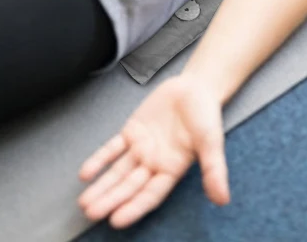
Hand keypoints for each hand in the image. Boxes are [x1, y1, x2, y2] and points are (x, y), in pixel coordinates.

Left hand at [77, 74, 229, 228]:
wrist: (196, 86)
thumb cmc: (206, 116)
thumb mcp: (212, 142)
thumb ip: (214, 170)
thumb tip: (223, 201)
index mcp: (171, 170)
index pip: (150, 194)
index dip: (134, 207)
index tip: (116, 220)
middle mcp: (153, 163)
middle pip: (128, 186)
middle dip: (110, 199)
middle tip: (91, 213)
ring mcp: (140, 147)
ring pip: (117, 171)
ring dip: (101, 185)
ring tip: (83, 203)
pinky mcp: (132, 131)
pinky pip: (112, 148)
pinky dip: (99, 159)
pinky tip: (85, 173)